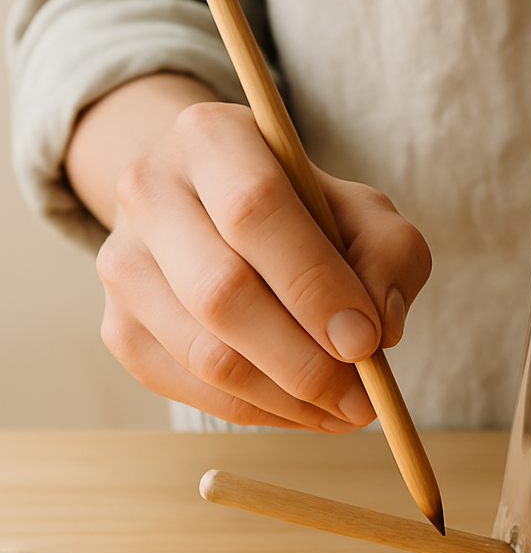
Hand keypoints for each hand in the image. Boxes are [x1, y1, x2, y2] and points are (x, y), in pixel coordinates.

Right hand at [86, 95, 429, 429]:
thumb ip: (389, 257)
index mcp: (212, 139)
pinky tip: (304, 409)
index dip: (314, 285)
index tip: (367, 342)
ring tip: (345, 410)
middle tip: (364, 400)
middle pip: (221, 293)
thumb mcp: (365, 212)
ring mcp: (122, 263)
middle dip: (305, 361)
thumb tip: (377, 331)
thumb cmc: (306, 212)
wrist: (219, 212)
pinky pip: (188, 390)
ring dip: (287, 398)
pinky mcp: (119, 327)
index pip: (257, 211)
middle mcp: (149, 191)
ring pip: (203, 355)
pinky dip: (257, 413)